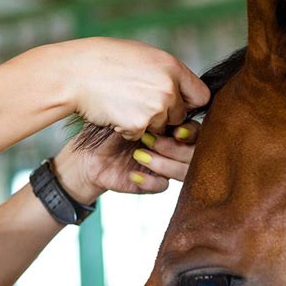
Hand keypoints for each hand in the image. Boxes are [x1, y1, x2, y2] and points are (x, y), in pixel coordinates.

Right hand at [33, 37, 208, 139]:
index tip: (177, 103)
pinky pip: (140, 135)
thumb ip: (167, 73)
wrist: (75, 73)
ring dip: (145, 123)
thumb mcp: (144, 56)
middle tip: (140, 103)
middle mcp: (169, 89)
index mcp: (173, 68)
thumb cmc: (105, 60)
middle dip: (165, 115)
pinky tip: (115, 112)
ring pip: (159, 128)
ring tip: (124, 103)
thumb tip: (182, 89)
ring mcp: (155, 109)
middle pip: (179, 116)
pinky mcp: (138, 125)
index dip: (189, 102)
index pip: (201, 96)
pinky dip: (128, 129)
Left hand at [53, 121, 200, 203]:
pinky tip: (133, 174)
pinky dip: (149, 180)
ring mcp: (166, 165)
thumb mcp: (129, 111)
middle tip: (152, 140)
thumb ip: (152, 107)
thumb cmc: (108, 126)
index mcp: (172, 126)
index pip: (197, 130)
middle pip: (194, 153)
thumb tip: (171, 100)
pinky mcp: (153, 182)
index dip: (192, 132)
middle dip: (175, 147)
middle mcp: (173, 146)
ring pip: (183, 170)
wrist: (89, 152)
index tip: (178, 130)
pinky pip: (162, 185)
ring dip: (163, 162)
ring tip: (139, 154)